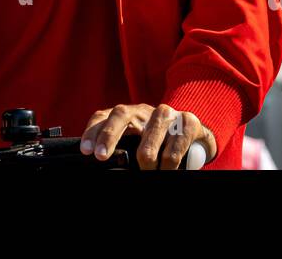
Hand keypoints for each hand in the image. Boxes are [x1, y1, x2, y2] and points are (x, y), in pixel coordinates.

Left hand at [81, 103, 216, 168]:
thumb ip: (121, 147)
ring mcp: (167, 114)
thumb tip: (102, 162)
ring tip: (146, 171)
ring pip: (150, 134)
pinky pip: (175, 146)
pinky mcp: (188, 122)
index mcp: (128, 114)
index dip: (93, 131)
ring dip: (147, 157)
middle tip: (101, 156)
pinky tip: (165, 170)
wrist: (195, 134)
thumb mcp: (136, 142)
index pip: (104, 116)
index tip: (86, 150)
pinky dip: (168, 164)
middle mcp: (145, 110)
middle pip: (122, 114)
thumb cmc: (159, 142)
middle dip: (109, 135)